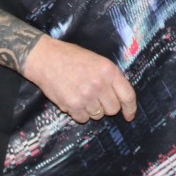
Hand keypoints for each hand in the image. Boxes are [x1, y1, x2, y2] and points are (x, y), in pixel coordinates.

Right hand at [21, 35, 137, 123]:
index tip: (129, 115)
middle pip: (113, 109)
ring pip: (98, 115)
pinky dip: (79, 113)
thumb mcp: (96, 60)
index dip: (130, 108)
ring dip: (92, 109)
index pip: (128, 95)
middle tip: (96, 97)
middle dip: (107, 106)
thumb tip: (120, 97)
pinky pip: (83, 119)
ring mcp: (86, 96)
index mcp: (109, 70)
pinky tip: (73, 100)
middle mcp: (99, 84)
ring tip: (81, 94)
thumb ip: (109, 77)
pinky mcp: (72, 105)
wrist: (45, 58)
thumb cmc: (71, 57)